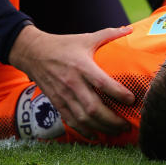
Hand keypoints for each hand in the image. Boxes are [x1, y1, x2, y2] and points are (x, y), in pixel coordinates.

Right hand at [8, 24, 134, 138]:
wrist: (33, 53)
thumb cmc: (63, 45)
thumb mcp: (85, 38)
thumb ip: (108, 34)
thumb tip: (129, 29)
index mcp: (81, 65)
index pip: (102, 83)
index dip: (118, 93)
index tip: (132, 100)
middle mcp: (72, 83)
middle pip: (93, 107)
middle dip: (112, 120)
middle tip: (127, 124)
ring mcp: (63, 95)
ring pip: (83, 118)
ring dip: (101, 128)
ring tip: (116, 131)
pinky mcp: (56, 102)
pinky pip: (71, 121)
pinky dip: (84, 131)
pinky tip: (96, 135)